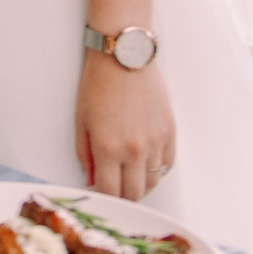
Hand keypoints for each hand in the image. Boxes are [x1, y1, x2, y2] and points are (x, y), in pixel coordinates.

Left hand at [76, 51, 174, 199]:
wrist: (125, 56)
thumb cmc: (98, 83)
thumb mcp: (82, 119)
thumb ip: (85, 154)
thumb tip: (91, 179)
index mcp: (108, 148)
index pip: (111, 192)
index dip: (105, 197)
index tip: (102, 194)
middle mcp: (134, 150)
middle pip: (134, 193)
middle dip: (124, 196)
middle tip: (117, 188)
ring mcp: (156, 142)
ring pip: (153, 181)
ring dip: (141, 183)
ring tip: (130, 175)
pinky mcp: (170, 132)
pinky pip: (168, 164)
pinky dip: (157, 169)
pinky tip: (146, 162)